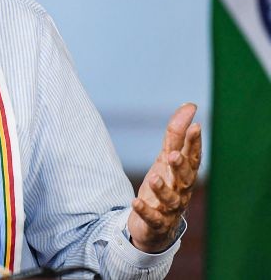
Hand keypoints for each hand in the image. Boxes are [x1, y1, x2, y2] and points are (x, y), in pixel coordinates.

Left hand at [127, 103, 200, 252]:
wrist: (154, 225)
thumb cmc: (165, 185)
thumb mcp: (166, 159)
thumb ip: (176, 134)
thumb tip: (189, 106)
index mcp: (184, 174)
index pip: (193, 157)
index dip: (194, 143)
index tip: (196, 126)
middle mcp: (181, 191)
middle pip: (185, 178)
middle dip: (181, 166)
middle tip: (173, 154)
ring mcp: (169, 208)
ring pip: (170, 199)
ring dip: (162, 188)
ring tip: (154, 178)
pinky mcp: (155, 222)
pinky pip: (152, 218)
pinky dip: (144, 210)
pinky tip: (135, 202)